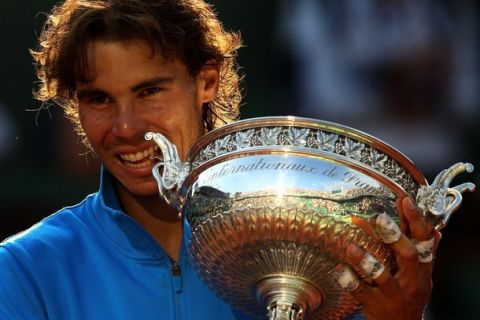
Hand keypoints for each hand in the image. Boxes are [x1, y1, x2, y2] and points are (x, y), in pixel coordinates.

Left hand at [338, 197, 441, 319]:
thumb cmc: (409, 297)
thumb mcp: (421, 277)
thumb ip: (425, 253)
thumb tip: (436, 230)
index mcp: (423, 270)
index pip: (424, 241)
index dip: (416, 220)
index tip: (405, 200)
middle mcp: (412, 281)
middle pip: (408, 255)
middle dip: (394, 235)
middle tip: (378, 218)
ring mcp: (394, 295)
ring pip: (382, 276)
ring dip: (366, 260)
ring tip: (350, 246)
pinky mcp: (377, 306)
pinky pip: (362, 293)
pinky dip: (349, 280)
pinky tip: (339, 268)